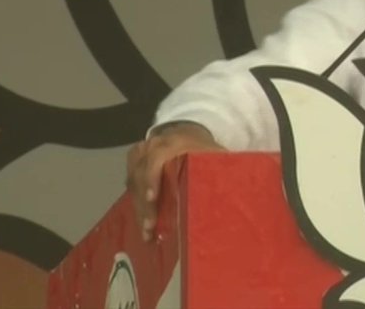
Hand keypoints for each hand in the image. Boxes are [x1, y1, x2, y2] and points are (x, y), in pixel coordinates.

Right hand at [126, 121, 223, 241]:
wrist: (191, 132)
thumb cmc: (206, 149)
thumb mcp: (217, 154)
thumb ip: (222, 169)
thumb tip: (234, 195)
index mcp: (176, 142)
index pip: (157, 157)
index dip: (152, 177)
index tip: (153, 198)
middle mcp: (155, 145)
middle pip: (142, 174)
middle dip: (145, 203)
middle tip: (150, 228)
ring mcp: (142, 153)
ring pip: (134, 181)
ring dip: (140, 207)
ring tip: (147, 231)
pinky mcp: (135, 162)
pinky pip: (131, 183)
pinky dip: (137, 203)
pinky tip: (143, 223)